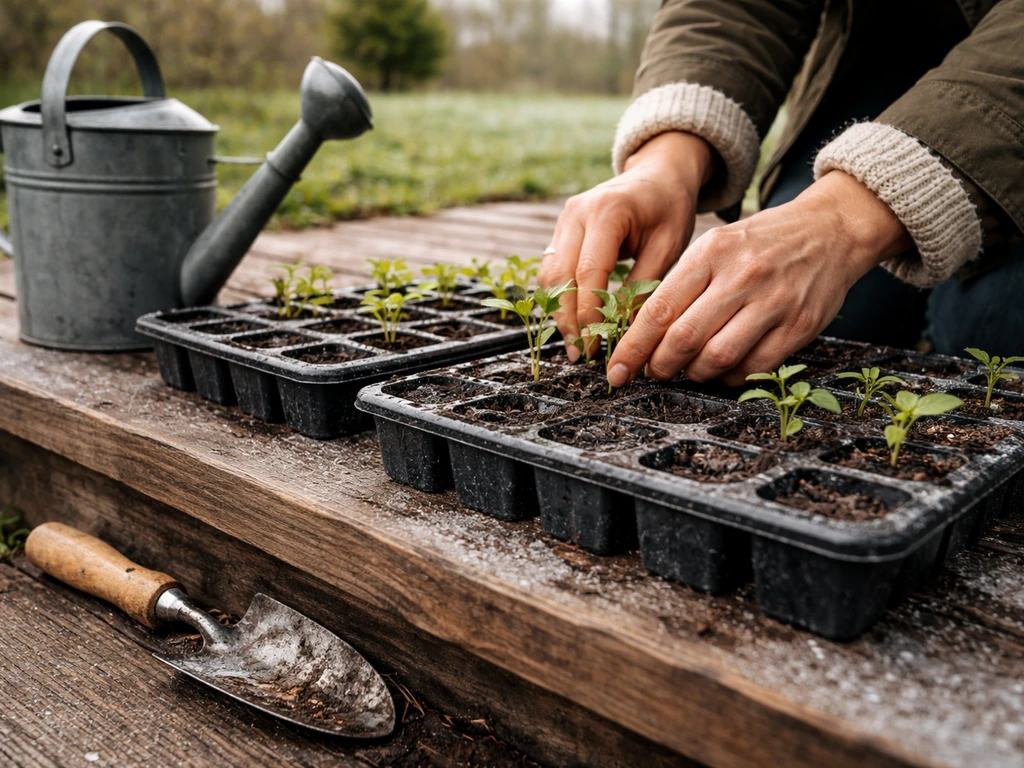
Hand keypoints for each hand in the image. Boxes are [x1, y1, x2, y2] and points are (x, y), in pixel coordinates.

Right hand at [538, 131, 713, 359]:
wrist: (658, 173)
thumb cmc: (669, 208)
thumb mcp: (669, 246)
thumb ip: (645, 286)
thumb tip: (627, 332)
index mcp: (607, 212)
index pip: (588, 272)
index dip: (587, 314)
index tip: (594, 346)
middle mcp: (577, 213)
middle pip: (560, 276)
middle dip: (568, 320)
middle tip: (579, 353)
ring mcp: (564, 219)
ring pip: (549, 275)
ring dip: (559, 311)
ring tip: (575, 343)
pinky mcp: (561, 229)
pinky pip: (552, 269)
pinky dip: (559, 297)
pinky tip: (573, 321)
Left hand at [607, 170, 912, 387]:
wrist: (830, 229)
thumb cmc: (760, 242)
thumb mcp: (715, 245)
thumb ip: (681, 285)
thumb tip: (640, 334)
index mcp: (710, 253)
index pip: (659, 310)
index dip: (632, 347)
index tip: (617, 370)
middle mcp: (741, 276)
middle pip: (684, 338)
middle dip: (660, 365)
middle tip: (654, 372)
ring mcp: (773, 302)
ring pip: (717, 357)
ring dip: (695, 373)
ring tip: (689, 369)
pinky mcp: (799, 325)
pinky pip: (754, 366)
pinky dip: (730, 377)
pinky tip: (723, 370)